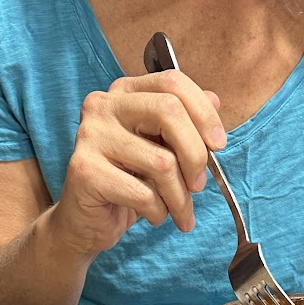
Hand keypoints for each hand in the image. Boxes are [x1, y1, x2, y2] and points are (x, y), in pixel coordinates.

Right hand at [54, 69, 225, 258]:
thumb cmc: (129, 182)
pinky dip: (159, 211)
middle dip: (195, 154)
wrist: (87, 221)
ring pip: (161, 162)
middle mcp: (103, 106)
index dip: (204, 112)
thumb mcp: (162, 148)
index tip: (218, 144)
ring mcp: (90, 135)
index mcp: (124, 92)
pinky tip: (154, 215)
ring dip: (180, 196)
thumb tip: (215, 100)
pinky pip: (143, 193)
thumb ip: (186, 123)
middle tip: (199, 184)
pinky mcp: (84, 170)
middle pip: (168, 111)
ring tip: (179, 211)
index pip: (172, 83)